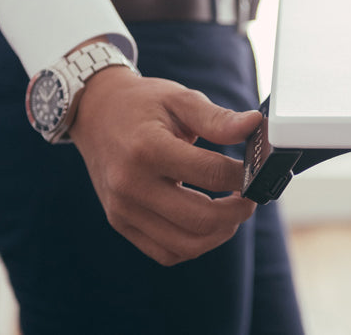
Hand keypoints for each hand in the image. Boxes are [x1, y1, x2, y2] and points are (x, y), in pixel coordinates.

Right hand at [69, 65, 260, 265]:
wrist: (95, 112)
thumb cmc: (141, 104)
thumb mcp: (179, 99)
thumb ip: (217, 118)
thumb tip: (254, 126)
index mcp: (147, 148)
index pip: (210, 173)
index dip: (243, 176)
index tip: (256, 171)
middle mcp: (131, 184)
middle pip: (200, 217)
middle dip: (237, 212)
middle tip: (251, 197)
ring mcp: (123, 209)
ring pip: (185, 245)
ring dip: (219, 233)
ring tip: (232, 212)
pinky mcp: (120, 223)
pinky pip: (165, 252)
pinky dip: (193, 245)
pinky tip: (206, 224)